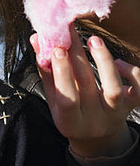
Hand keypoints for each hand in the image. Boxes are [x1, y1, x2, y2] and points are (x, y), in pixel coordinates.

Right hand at [30, 26, 139, 157]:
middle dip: (77, 55)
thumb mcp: (54, 97)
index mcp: (71, 121)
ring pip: (114, 89)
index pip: (67, 99)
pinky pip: (138, 90)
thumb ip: (46, 69)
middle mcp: (95, 121)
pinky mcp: (131, 106)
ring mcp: (115, 114)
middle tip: (69, 31)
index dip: (62, 73)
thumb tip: (36, 38)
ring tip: (94, 39)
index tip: (57, 49)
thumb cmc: (71, 111)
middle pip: (87, 85)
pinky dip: (132, 72)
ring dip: (103, 61)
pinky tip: (119, 61)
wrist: (97, 134)